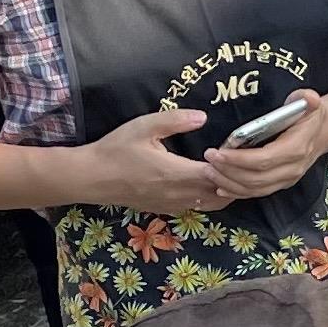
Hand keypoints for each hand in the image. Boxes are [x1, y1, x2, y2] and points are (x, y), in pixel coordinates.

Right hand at [73, 106, 229, 213]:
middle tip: (236, 162)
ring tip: (226, 173)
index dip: (229, 165)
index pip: (216, 175)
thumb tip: (203, 117)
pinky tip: (207, 184)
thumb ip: (174, 121)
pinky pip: (195, 208)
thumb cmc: (116, 150)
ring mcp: (172, 205)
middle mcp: (177, 194)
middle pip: (219, 194)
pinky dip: (208, 199)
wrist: (91, 178)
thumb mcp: (143, 127)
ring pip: (210, 205)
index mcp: (175, 173)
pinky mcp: (164, 209)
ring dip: (223, 192)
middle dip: (232, 180)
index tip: (232, 150)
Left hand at [203, 91, 327, 200]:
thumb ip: (306, 99)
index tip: (218, 152)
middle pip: (256, 178)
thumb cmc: (308, 115)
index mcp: (297, 148)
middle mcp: (292, 168)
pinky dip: (237, 192)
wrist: (322, 132)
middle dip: (228, 171)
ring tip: (209, 171)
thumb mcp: (309, 102)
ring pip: (254, 189)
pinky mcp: (280, 184)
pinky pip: (257, 193)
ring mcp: (287, 179)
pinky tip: (220, 186)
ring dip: (229, 183)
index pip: (264, 160)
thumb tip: (308, 98)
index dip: (239, 160)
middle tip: (207, 160)